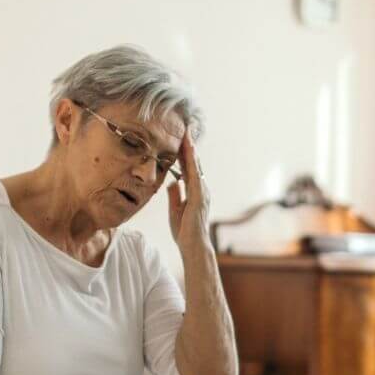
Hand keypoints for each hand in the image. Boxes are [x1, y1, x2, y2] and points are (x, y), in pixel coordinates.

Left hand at [167, 128, 210, 252]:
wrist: (193, 247)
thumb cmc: (185, 232)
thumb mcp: (175, 209)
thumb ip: (175, 195)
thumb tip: (172, 182)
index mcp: (194, 192)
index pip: (188, 168)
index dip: (184, 153)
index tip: (180, 138)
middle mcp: (200, 189)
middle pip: (194, 163)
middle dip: (189, 146)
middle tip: (185, 127)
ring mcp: (201, 192)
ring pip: (196, 165)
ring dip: (191, 148)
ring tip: (187, 132)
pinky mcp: (199, 197)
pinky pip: (195, 174)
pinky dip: (192, 161)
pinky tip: (189, 149)